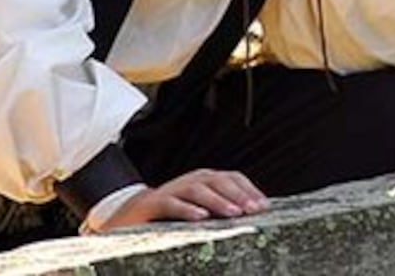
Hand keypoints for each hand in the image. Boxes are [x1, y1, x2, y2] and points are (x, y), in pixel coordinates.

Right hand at [100, 169, 268, 230]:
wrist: (130, 215)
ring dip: (218, 201)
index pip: (233, 178)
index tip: (264, 206)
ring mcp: (173, 189)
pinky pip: (172, 203)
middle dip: (239, 195)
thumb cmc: (172, 214)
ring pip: (199, 190)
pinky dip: (187, 209)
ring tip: (233, 214)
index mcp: (206, 179)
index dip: (249, 190)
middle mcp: (192, 180)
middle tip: (253, 210)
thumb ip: (221, 208)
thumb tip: (251, 215)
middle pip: (219, 181)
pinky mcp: (154, 203)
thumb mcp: (200, 208)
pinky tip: (201, 218)